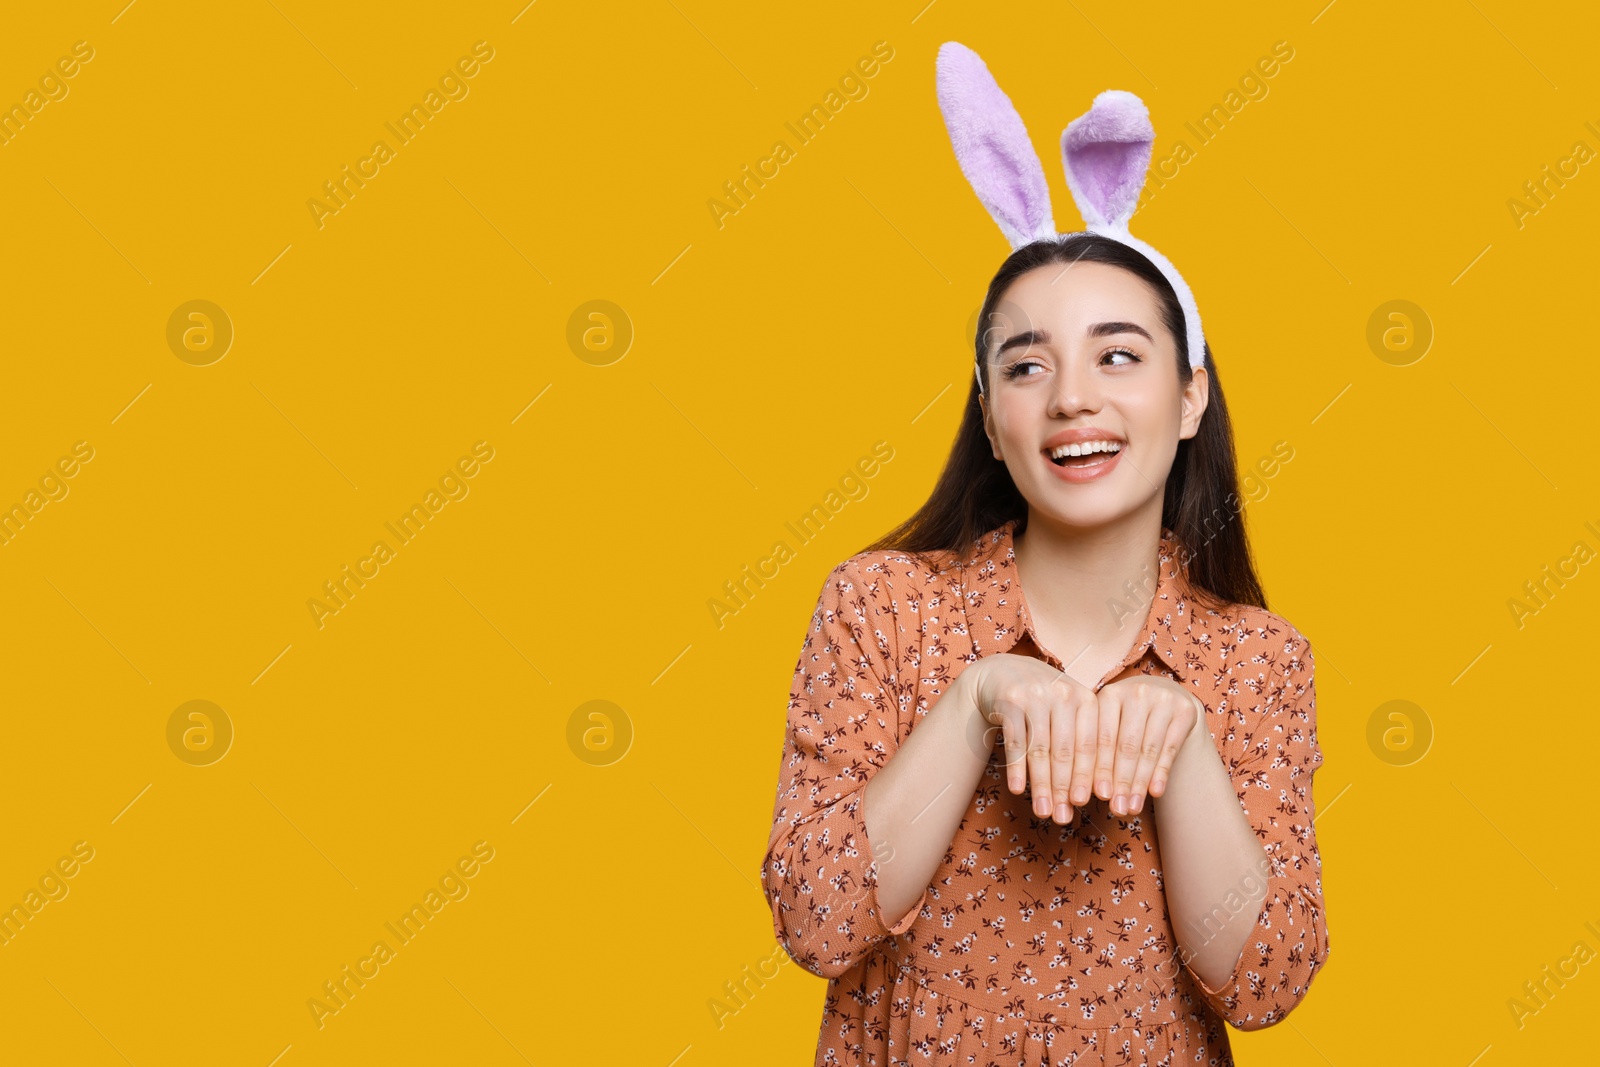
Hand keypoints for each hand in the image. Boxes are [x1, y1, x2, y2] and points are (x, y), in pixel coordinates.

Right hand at [965, 653, 1098, 824]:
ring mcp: (1036, 694)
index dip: (1091, 776)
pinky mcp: (1010, 699)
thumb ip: (1080, 745)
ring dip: (1041, 784)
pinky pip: (1016, 740)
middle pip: (1066, 750)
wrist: (1000, 673)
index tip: (1092, 804)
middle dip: (1064, 788)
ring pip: (1041, 748)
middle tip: (1063, 818)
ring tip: (1042, 812)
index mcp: (1086, 698)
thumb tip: (1092, 796)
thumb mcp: (1066, 715)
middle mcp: (1063, 692)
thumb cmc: (1042, 704)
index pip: (1092, 744)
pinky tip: (1018, 789)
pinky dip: (1017, 767)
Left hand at [1092, 675, 1203, 816]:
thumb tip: (1079, 793)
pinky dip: (1161, 772)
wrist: (1165, 698)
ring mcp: (1161, 698)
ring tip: (1132, 808)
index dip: (1094, 770)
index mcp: (1107, 694)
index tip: (1089, 799)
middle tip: (1116, 809)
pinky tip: (1155, 793)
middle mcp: (1135, 691)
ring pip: (1147, 749)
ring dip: (1139, 783)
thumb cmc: (1127, 720)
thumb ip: (1096, 751)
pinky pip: (1170, 747)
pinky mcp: (1184, 709)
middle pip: (1124, 745)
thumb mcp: (1109, 725)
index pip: (1099, 738)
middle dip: (1119, 781)